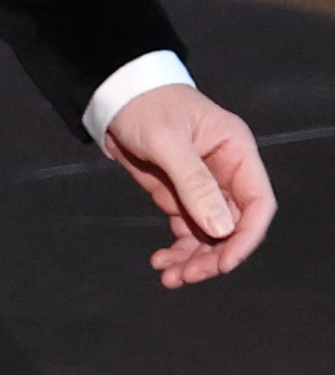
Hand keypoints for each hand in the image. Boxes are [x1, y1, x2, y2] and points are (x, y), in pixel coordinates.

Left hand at [103, 86, 276, 289]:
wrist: (117, 98)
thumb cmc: (146, 106)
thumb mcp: (168, 143)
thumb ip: (194, 184)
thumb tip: (220, 228)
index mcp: (236, 152)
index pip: (257, 203)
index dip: (246, 237)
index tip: (224, 262)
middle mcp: (226, 173)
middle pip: (233, 226)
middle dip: (213, 255)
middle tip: (188, 275)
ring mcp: (203, 187)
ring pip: (210, 235)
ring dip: (194, 259)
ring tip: (169, 276)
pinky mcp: (180, 196)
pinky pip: (188, 231)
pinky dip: (178, 250)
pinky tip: (161, 261)